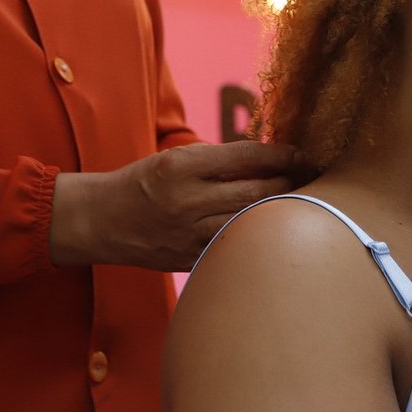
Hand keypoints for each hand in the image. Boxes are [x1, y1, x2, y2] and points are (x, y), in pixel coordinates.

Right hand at [50, 141, 301, 270]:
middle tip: (310, 177)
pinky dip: (255, 237)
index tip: (300, 152)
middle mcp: (187, 200)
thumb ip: (218, 160)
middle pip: (256, 192)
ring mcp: (189, 234)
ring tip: (301, 203)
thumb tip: (268, 157)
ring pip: (250, 223)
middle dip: (290, 183)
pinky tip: (271, 231)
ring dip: (279, 212)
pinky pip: (233, 247)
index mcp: (182, 166)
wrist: (100, 222)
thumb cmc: (142, 183)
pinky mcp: (191, 259)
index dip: (280, 153)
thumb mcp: (175, 159)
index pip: (245, 156)